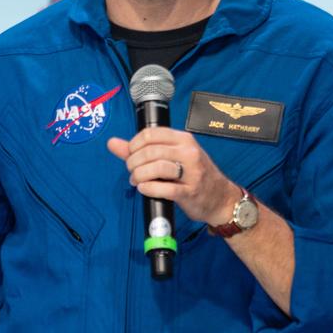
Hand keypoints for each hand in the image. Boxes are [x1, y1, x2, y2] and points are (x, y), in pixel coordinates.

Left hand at [107, 126, 237, 225]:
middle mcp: (189, 152)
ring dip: (139, 176)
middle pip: (150, 151)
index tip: (131, 155)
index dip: (133, 145)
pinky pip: (164, 188)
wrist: (221, 198)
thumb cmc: (194, 176)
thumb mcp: (172, 157)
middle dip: (133, 163)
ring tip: (137, 181)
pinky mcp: (190, 192)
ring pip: (156, 168)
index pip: (150, 134)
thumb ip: (140, 150)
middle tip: (132, 172)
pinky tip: (145, 189)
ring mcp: (191, 172)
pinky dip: (149, 189)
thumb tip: (112, 143)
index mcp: (184, 140)